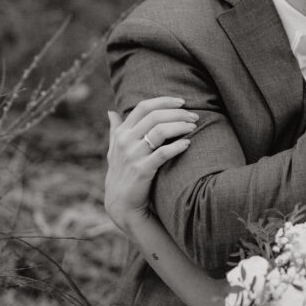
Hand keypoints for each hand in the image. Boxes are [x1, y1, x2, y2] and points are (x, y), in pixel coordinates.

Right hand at [104, 97, 196, 228]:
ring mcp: (133, 155)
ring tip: (193, 127)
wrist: (120, 203)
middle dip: (177, 113)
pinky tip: (188, 144)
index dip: (164, 101)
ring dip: (180, 126)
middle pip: (154, 116)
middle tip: (194, 117)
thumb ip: (115, 129)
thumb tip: (111, 112)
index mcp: (121, 133)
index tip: (182, 102)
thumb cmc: (121, 173)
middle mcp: (125, 141)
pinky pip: (163, 153)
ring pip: (159, 131)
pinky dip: (177, 146)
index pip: (143, 107)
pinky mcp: (142, 170)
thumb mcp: (114, 150)